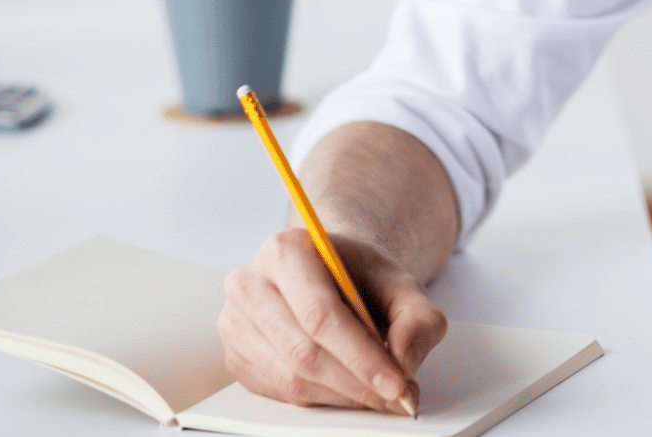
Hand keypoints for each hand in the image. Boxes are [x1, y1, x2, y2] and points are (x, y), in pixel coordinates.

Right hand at [220, 228, 447, 411]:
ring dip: (342, 397)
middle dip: (356, 383)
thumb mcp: (400, 283)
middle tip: (396, 398)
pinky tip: (349, 391)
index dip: (360, 356)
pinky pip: (280, 393)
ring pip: (291, 379)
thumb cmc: (359, 276)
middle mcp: (249, 284)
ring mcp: (234, 324)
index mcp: (285, 251)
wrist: (328, 273)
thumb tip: (405, 359)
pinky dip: (322, 400)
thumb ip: (417, 317)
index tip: (396, 383)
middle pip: (304, 352)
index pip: (320, 314)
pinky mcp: (235, 358)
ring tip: (380, 396)